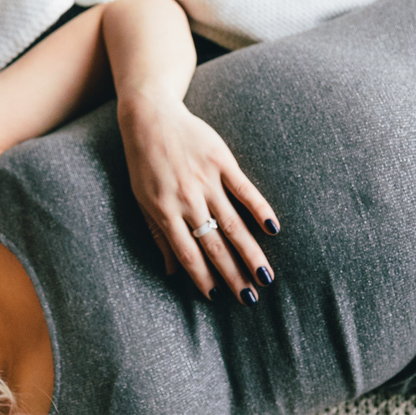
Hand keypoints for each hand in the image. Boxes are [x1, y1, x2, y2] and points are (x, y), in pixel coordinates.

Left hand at [115, 89, 278, 298]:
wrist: (149, 116)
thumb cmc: (143, 162)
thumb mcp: (142, 200)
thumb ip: (158, 235)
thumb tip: (171, 272)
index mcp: (164, 212)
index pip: (188, 254)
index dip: (203, 277)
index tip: (218, 297)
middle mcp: (187, 200)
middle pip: (213, 245)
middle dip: (232, 274)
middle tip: (250, 298)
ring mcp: (206, 180)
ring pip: (232, 223)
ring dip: (250, 252)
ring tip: (265, 275)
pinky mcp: (221, 161)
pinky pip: (244, 189)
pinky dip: (259, 208)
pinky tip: (273, 228)